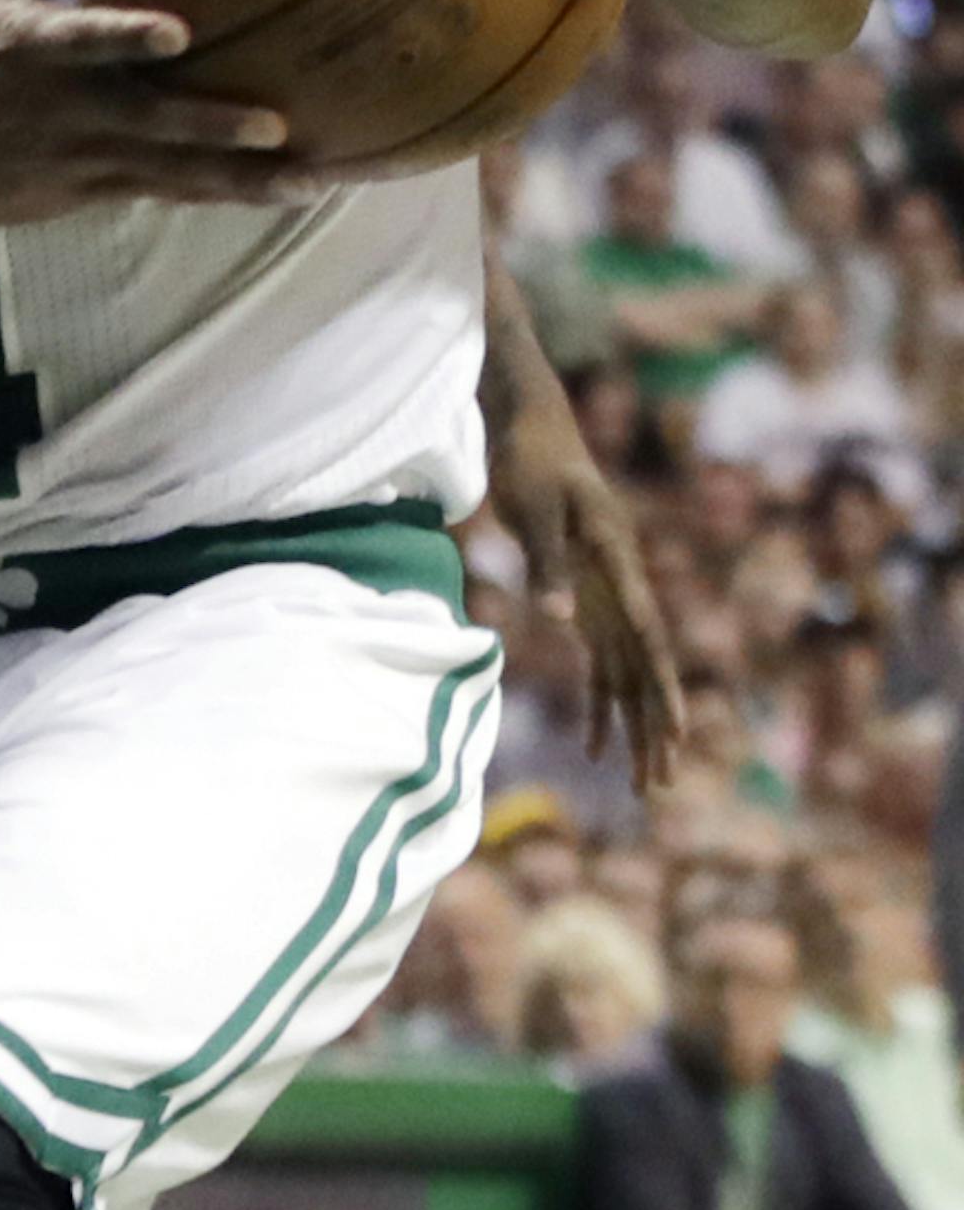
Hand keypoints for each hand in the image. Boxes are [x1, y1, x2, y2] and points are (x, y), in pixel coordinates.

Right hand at [0, 0, 297, 227]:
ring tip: (311, 180)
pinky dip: (231, 194)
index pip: (86, 40)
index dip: (127, 37)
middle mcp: (72, 109)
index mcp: (39, 50)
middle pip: (151, 123)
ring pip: (175, 174)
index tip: (178, 32)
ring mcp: (91, 157)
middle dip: (213, 127)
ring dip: (243, 179)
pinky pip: (175, 194)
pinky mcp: (102, 191)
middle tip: (277, 125)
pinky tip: (292, 192)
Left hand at [489, 382, 684, 792]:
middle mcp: (622, 583)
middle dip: (657, 727)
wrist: (531, 426)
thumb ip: (547, 565)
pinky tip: (593, 747)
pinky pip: (599, 664)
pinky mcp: (585, 599)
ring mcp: (606, 594)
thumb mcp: (535, 509)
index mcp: (617, 559)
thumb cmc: (532, 459)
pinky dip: (598, 705)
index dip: (663, 685)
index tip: (678, 729)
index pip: (646, 633)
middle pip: (647, 668)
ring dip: (634, 729)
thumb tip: (559, 622)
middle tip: (663, 782)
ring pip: (628, 675)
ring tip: (644, 783)